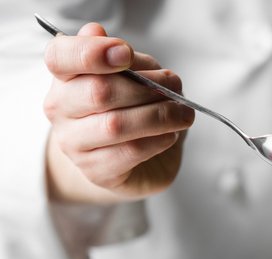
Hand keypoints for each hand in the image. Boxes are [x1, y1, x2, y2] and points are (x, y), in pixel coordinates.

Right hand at [43, 23, 194, 203]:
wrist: (131, 160)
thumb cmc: (131, 110)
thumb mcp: (133, 77)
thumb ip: (126, 61)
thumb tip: (115, 45)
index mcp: (64, 76)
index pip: (60, 56)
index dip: (92, 52)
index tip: (125, 54)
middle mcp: (60, 108)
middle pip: (98, 91)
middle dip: (146, 89)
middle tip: (175, 89)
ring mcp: (73, 143)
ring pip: (116, 125)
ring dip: (159, 116)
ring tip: (183, 114)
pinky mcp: (96, 171)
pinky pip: (130, 153)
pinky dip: (157, 141)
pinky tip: (171, 135)